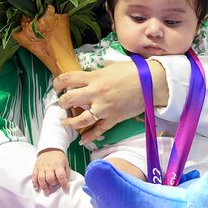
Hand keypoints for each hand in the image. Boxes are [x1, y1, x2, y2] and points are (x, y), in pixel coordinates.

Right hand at [32, 149, 69, 193]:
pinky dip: (35, 183)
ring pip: (41, 179)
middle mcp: (49, 167)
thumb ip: (66, 173)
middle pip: (50, 178)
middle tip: (54, 187)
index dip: (63, 183)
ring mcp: (42, 167)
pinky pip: (34, 176)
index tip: (65, 188)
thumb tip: (66, 183)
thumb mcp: (66, 163)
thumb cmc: (59, 158)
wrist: (50, 148)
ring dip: (44, 187)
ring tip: (47, 192)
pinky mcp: (36, 167)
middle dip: (52, 185)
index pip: (61, 176)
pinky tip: (37, 188)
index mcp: (58, 165)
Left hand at [54, 60, 168, 144]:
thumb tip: (89, 74)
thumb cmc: (133, 72)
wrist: (151, 83)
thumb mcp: (112, 67)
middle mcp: (96, 93)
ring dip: (70, 122)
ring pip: (80, 119)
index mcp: (95, 77)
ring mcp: (104, 108)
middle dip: (61, 103)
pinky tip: (83, 140)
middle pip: (69, 100)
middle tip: (61, 104)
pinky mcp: (113, 118)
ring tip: (66, 122)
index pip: (68, 79)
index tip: (56, 86)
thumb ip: (98, 72)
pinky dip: (89, 136)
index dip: (58, 83)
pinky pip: (98, 129)